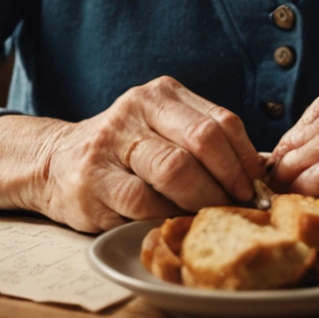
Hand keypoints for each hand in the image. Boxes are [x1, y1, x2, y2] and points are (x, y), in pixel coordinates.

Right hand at [0, 77, 264, 232]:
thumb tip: (263, 169)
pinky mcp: (91, 181)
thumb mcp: (163, 130)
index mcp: (161, 94)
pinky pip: (141, 202)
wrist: (55, 162)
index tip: (259, 185)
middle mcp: (136, 110)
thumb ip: (204, 141)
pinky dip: (165, 216)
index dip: (245, 157)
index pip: (219, 121)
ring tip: (214, 217)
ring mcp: (111, 144)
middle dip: (229, 180)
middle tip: (242, 206)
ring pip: (173, 171)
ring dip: (202, 200)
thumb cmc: (126, 151)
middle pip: (201, 142)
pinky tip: (174, 223)